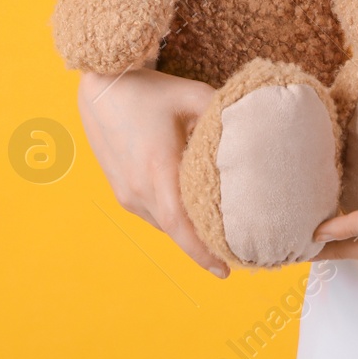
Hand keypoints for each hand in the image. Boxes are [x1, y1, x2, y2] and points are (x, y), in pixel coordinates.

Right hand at [77, 68, 228, 276]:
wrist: (102, 87)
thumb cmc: (149, 90)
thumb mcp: (193, 95)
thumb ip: (224, 116)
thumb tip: (256, 131)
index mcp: (157, 169)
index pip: (181, 226)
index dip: (201, 253)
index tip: (224, 271)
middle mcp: (137, 188)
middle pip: (174, 232)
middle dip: (201, 247)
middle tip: (232, 255)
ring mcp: (125, 191)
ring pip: (162, 224)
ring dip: (185, 232)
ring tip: (214, 235)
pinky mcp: (119, 188)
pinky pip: (150, 213)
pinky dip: (170, 218)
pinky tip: (188, 211)